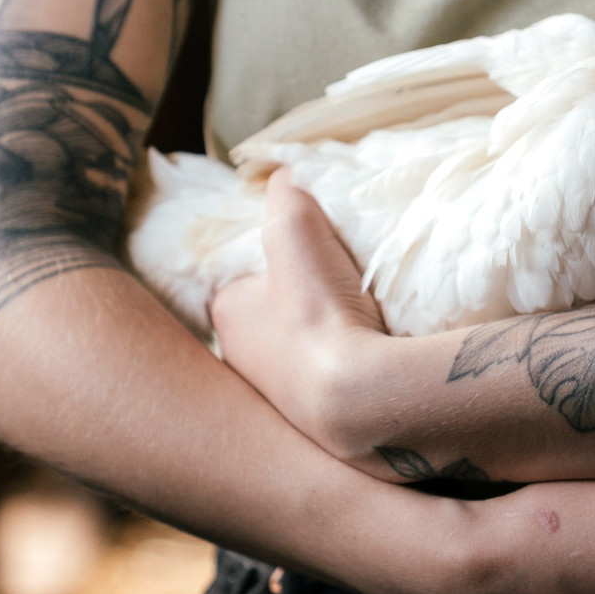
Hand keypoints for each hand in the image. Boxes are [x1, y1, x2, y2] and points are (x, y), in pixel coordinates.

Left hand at [211, 171, 399, 463]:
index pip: (240, 281)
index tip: (309, 258)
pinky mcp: (311, 424)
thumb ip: (287, 190)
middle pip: (269, 319)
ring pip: (298, 355)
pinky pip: (327, 384)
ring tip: (362, 321)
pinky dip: (344, 369)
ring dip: (324, 340)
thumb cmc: (316, 308)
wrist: (357, 398)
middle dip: (297, 306)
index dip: (272, 265)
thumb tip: (284, 169)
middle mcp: (238, 362)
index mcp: (224, 316)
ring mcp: (275, 398)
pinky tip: (371, 356)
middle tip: (338, 290)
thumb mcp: (294, 226)